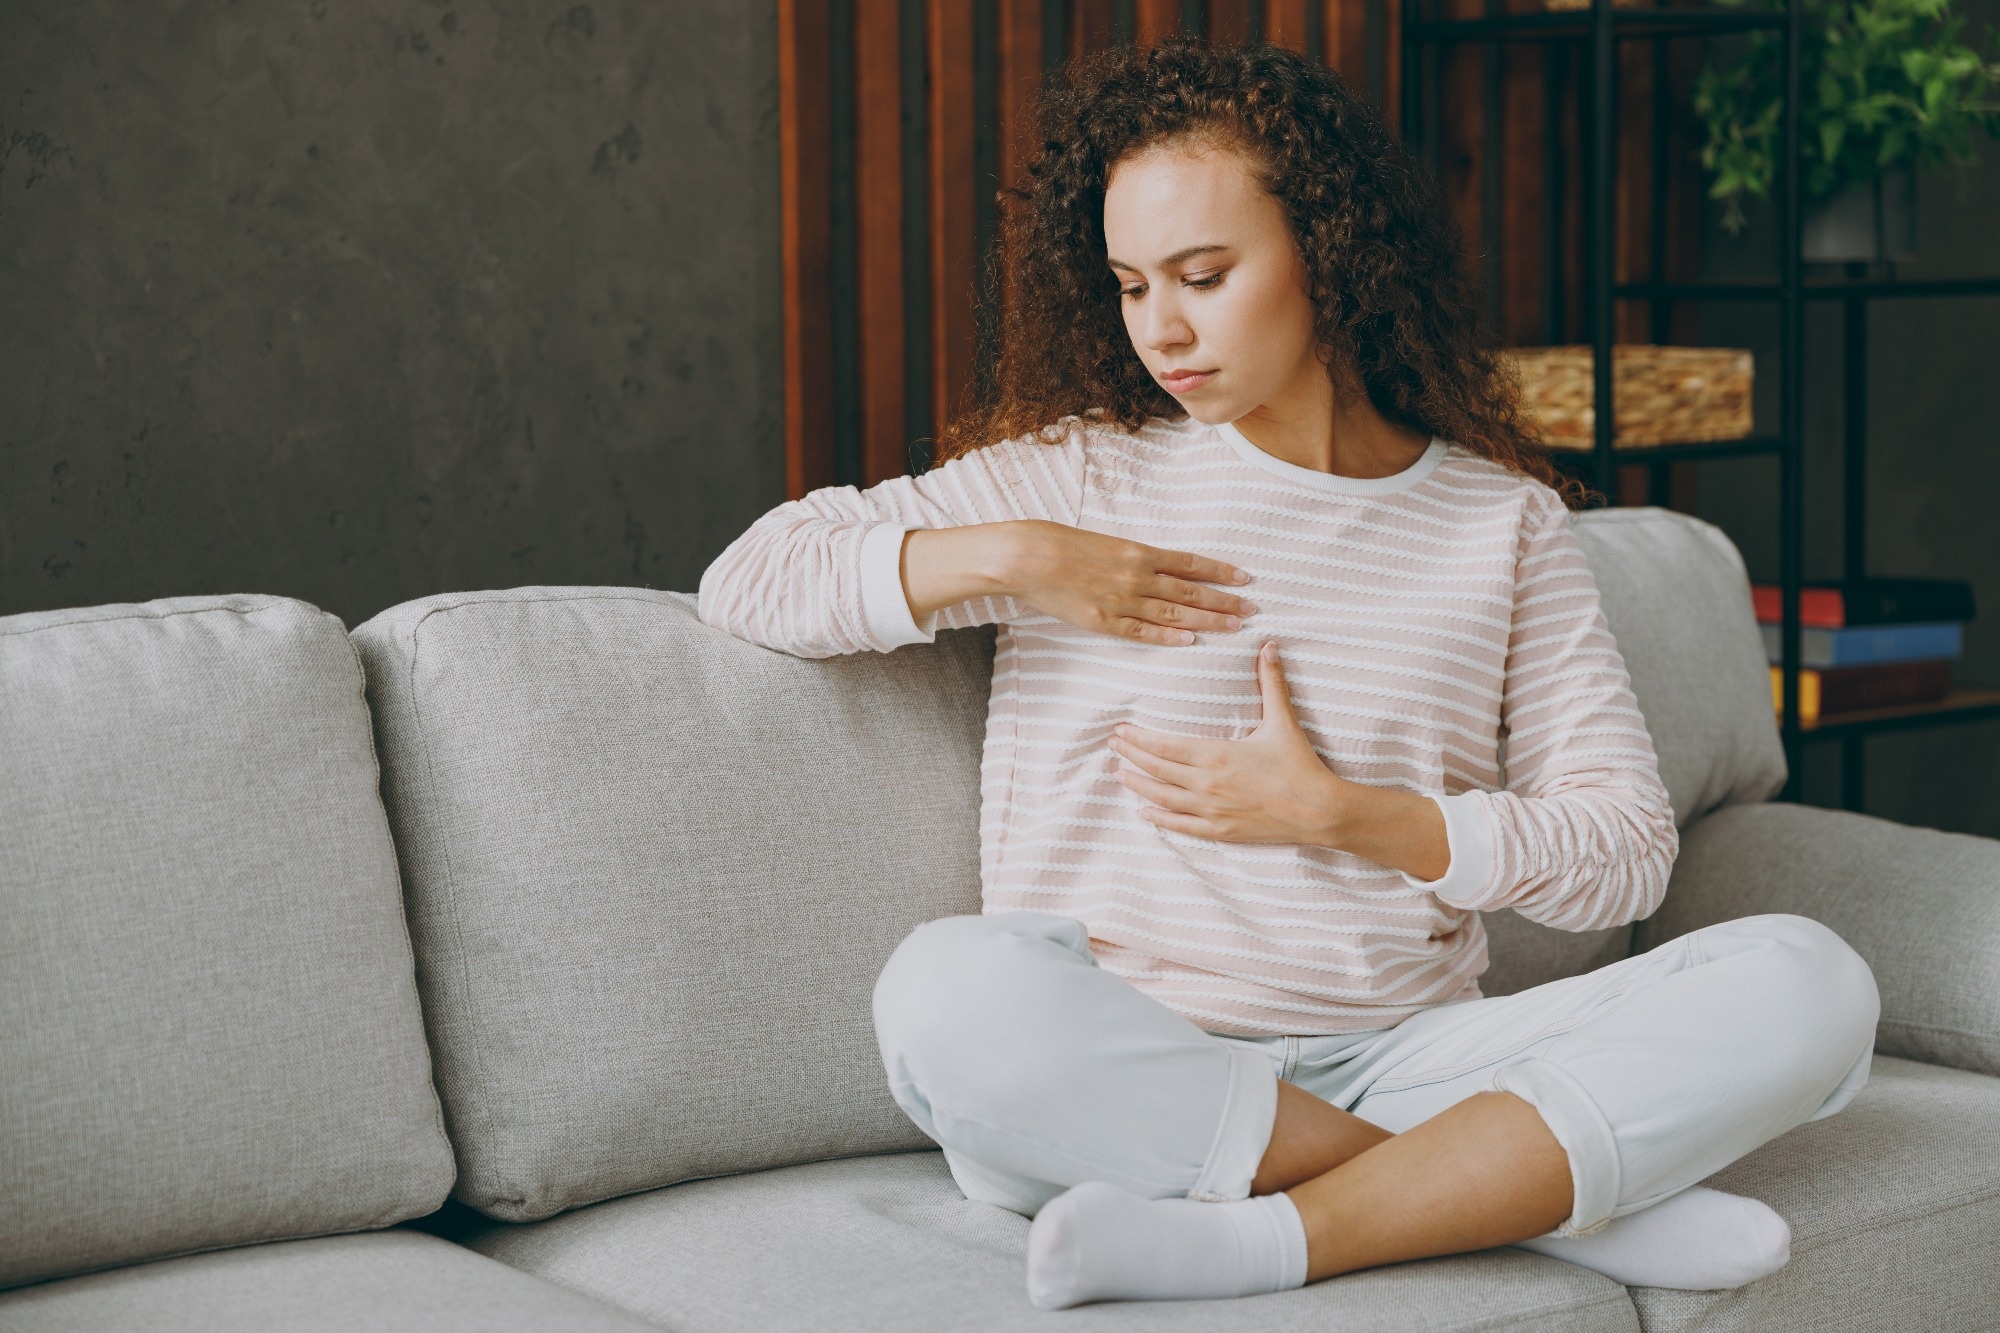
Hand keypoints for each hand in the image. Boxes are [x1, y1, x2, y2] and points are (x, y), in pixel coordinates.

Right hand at [998, 519, 1255, 646]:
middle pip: (1191, 592)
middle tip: (1252, 610)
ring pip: (1173, 614)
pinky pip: (1142, 632)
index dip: (1221, 571)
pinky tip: (1190, 642)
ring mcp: (1121, 601)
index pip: (1191, 563)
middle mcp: (1137, 576)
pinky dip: (1167, 638)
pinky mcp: (1102, 621)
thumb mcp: (1104, 542)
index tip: (1245, 577)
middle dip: (1224, 601)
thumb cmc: (1059, 543)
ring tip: (1233, 627)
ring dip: (1206, 622)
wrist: (1026, 556)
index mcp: (1138, 551)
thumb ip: (1131, 556)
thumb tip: (1156, 564)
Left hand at [1109, 641, 1350, 843]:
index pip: (1165, 746)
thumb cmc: (1300, 766)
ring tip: (1119, 774)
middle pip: (1157, 769)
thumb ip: (1271, 683)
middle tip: (1112, 746)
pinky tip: (1145, 812)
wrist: (1320, 811)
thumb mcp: (1283, 721)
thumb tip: (1268, 645)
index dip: (1139, 738)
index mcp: (1216, 756)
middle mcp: (1207, 784)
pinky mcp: (1221, 831)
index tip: (1121, 729)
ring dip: (1138, 785)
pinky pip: (1182, 826)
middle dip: (1131, 756)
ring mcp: (1212, 811)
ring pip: (1162, 798)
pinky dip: (1160, 819)